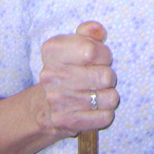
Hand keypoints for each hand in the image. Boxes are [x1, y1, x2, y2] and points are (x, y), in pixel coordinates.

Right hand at [37, 21, 118, 135]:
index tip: (100, 58)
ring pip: (110, 98)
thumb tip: (99, 31)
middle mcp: (51, 75)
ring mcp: (58, 100)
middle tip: (100, 78)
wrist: (44, 106)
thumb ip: (88, 34)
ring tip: (98, 93)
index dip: (104, 54)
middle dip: (108, 76)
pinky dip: (105, 113)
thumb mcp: (73, 45)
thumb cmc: (67, 69)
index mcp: (52, 51)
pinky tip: (94, 108)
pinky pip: (105, 117)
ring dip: (108, 96)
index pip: (91, 50)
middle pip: (105, 76)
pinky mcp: (67, 122)